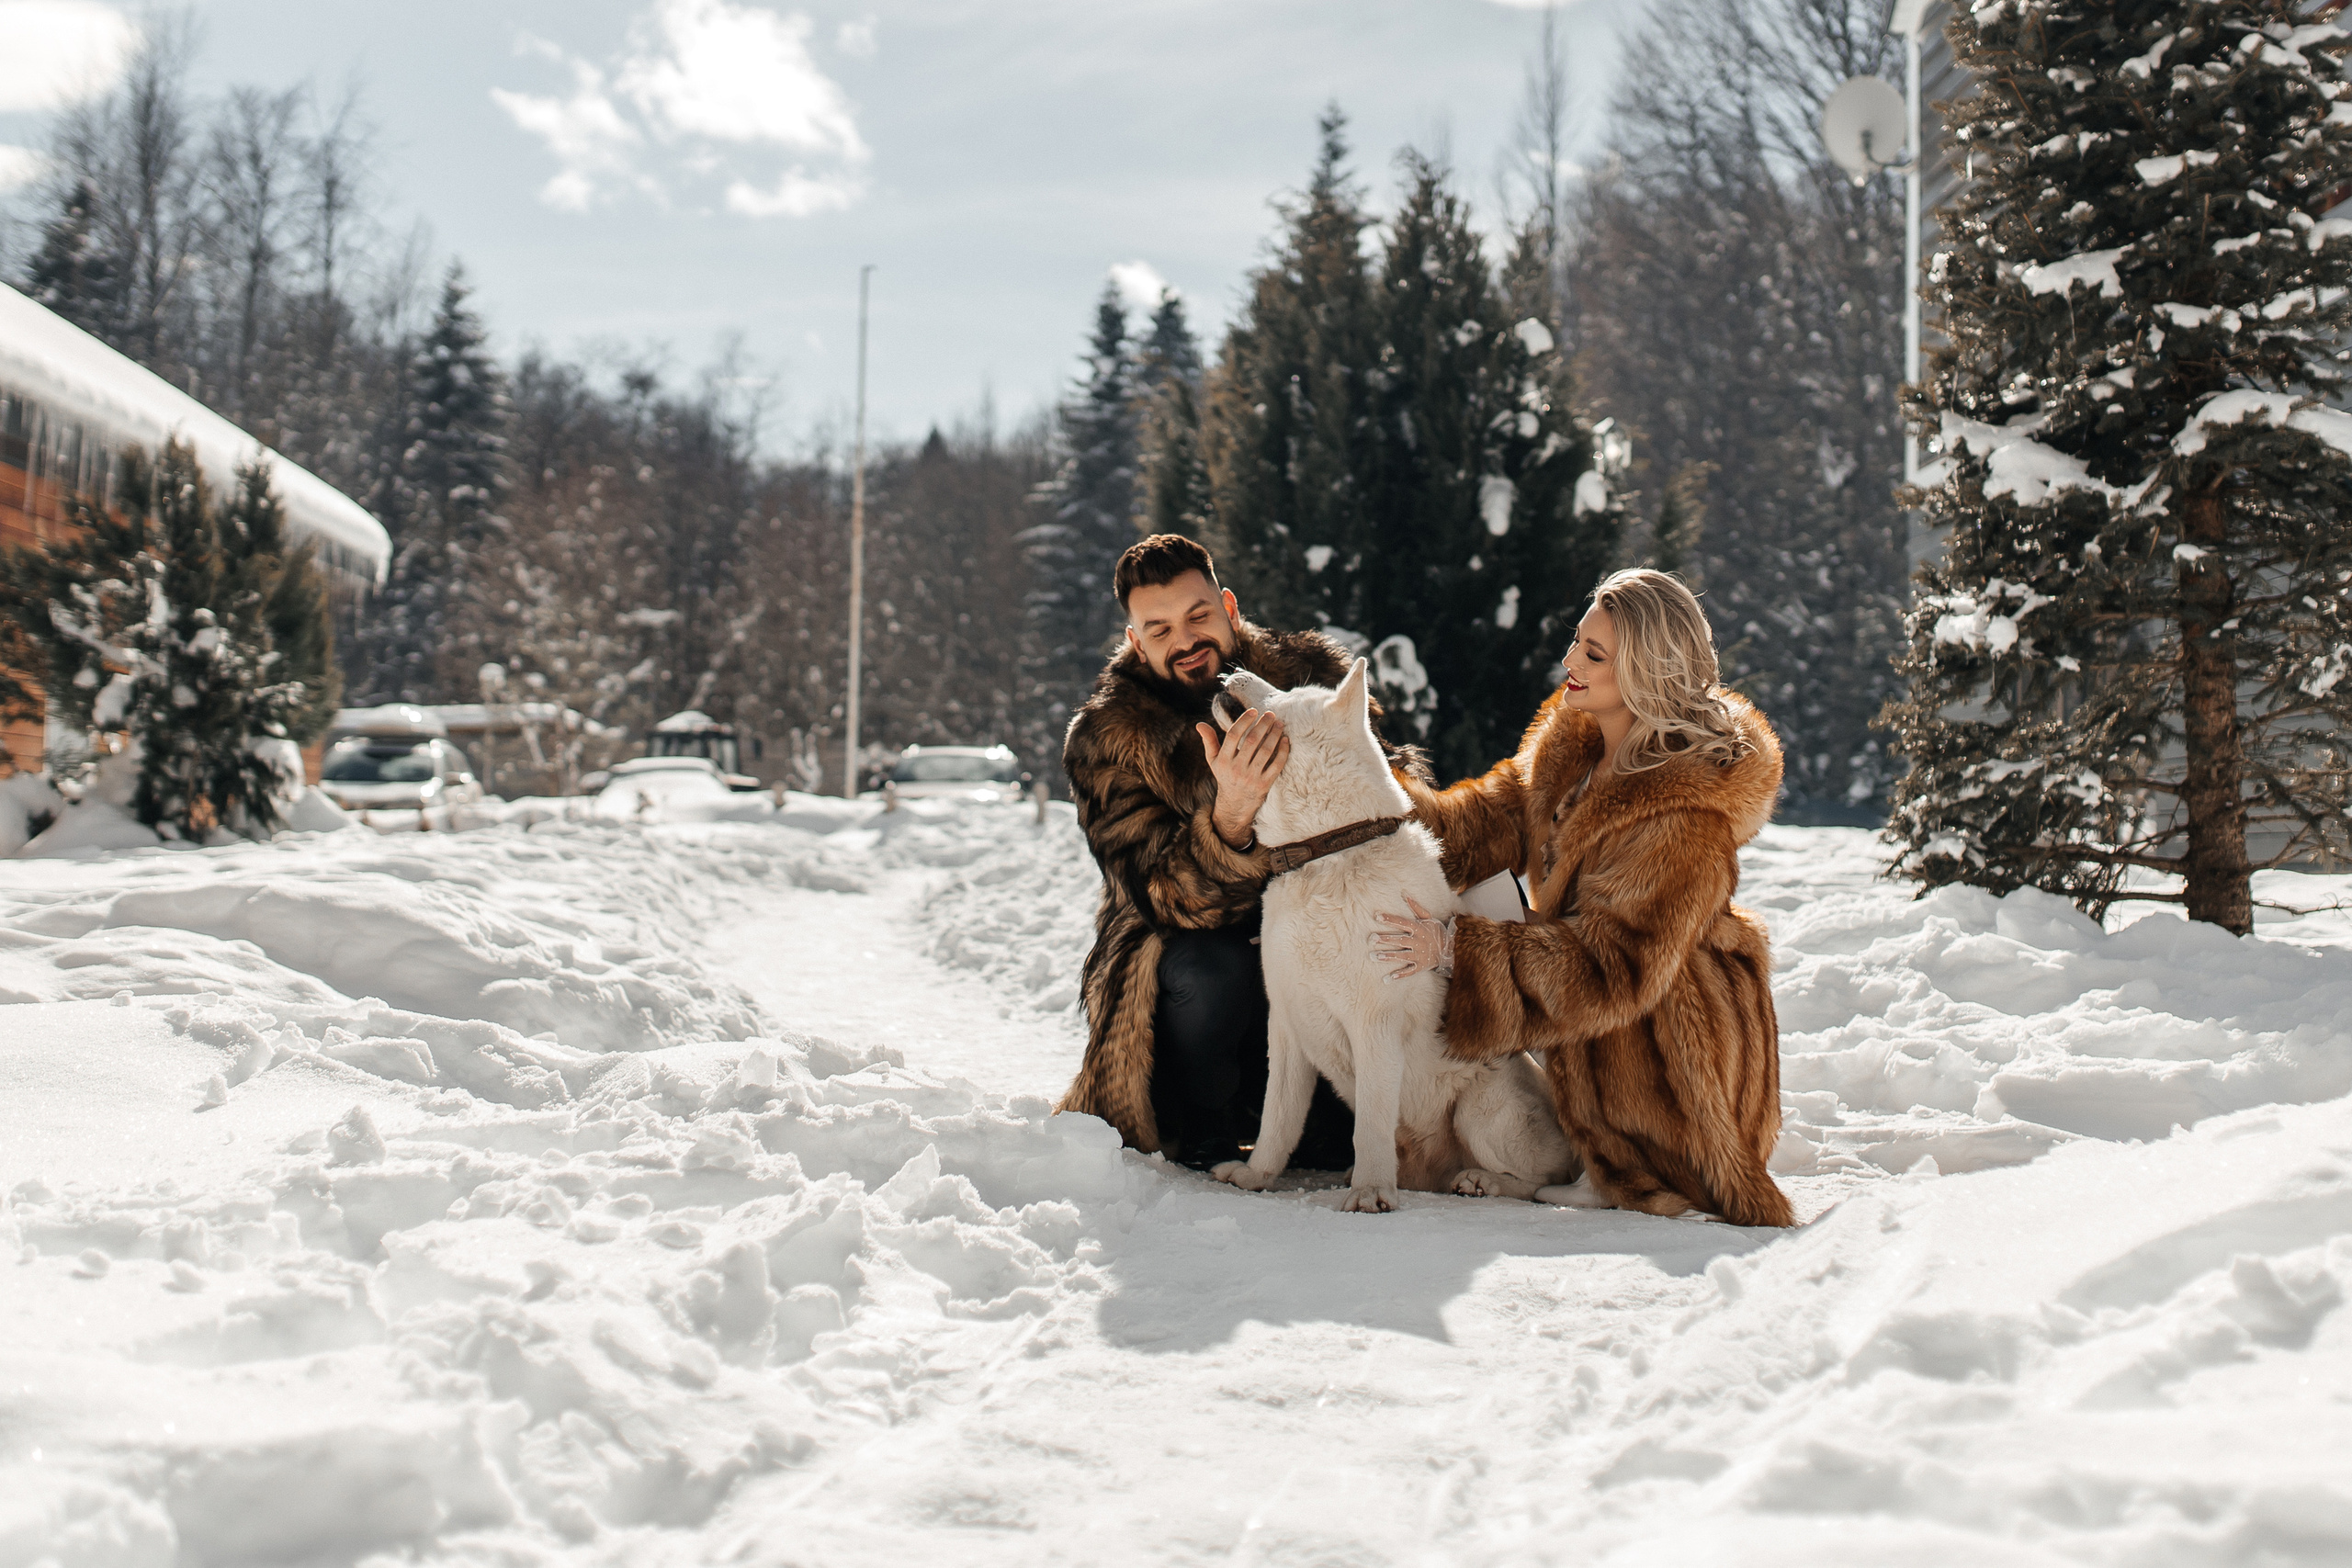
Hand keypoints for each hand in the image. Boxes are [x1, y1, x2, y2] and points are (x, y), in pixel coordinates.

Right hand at [1197, 707, 1288, 847]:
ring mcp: (1251, 777)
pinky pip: (1276, 765)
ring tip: (1279, 724)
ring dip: (1274, 736)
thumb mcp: (1214, 760)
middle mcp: (1236, 769)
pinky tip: (1285, 740)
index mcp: (1223, 760)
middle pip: (1251, 741)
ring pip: (1265, 752)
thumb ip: (1209, 741)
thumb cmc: (1225, 775)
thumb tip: (1199, 724)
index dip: (1244, 721)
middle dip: (1263, 725)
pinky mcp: (1264, 784)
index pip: (1232, 735)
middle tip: (1271, 714)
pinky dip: (1283, 752)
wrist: (1235, 804)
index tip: (1254, 711)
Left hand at [1372, 896, 1450, 979]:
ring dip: (1389, 956)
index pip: (1402, 922)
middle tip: (1371, 938)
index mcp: (1419, 929)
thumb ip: (1415, 907)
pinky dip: (1399, 975)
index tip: (1377, 916)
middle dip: (1386, 939)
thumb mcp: (1428, 918)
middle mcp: (1418, 942)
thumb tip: (1404, 893)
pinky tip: (1388, 978)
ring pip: (1402, 956)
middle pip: (1400, 940)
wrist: (1451, 949)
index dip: (1390, 919)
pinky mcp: (1421, 966)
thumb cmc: (1436, 932)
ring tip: (1374, 956)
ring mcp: (1420, 955)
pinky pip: (1409, 971)